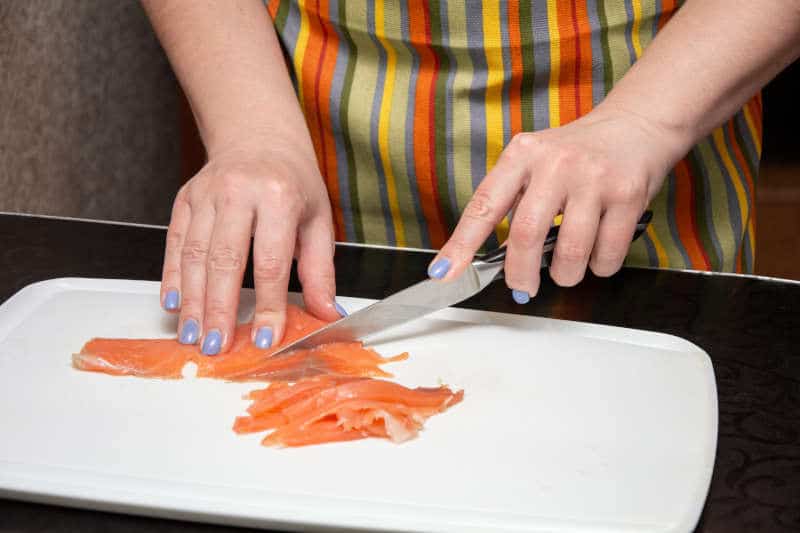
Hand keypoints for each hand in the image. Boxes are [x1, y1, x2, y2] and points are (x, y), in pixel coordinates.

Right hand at [160, 140, 342, 354]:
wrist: (258, 135)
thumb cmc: (293, 181)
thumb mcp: (317, 220)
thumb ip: (320, 271)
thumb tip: (327, 314)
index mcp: (279, 196)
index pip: (271, 262)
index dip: (267, 304)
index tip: (263, 338)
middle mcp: (238, 191)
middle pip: (225, 261)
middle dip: (219, 310)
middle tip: (216, 347)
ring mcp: (206, 194)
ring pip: (195, 256)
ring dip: (192, 302)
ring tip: (193, 336)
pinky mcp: (185, 199)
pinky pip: (175, 243)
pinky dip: (172, 277)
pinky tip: (174, 305)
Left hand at [427, 106, 686, 300]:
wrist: (637, 124)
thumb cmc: (579, 153)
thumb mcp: (536, 161)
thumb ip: (514, 200)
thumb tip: (494, 257)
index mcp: (523, 155)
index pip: (484, 205)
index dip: (461, 244)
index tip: (444, 272)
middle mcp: (556, 164)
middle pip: (527, 236)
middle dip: (520, 274)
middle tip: (522, 288)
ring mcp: (594, 179)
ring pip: (570, 254)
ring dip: (565, 275)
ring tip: (567, 268)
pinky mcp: (628, 195)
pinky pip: (606, 255)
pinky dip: (598, 267)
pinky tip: (597, 253)